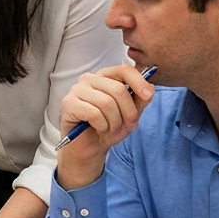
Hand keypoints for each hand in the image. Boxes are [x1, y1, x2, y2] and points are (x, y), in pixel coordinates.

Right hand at [56, 64, 155, 189]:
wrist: (89, 148)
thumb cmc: (108, 128)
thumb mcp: (130, 115)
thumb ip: (140, 100)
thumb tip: (150, 88)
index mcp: (105, 77)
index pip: (124, 70)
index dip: (138, 82)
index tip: (147, 95)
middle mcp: (89, 79)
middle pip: (118, 89)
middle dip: (127, 112)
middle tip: (126, 125)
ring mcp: (76, 90)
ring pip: (106, 103)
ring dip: (114, 122)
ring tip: (110, 129)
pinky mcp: (68, 103)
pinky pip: (93, 113)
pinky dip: (101, 126)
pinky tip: (98, 129)